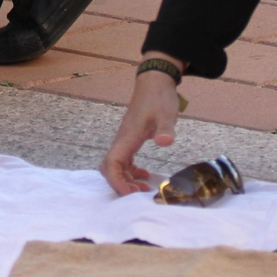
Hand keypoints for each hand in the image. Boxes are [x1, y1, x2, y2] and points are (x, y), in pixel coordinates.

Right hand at [102, 55, 183, 195]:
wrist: (154, 82)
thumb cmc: (159, 97)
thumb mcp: (166, 113)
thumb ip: (165, 129)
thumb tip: (164, 143)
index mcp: (127, 137)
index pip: (112, 163)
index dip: (117, 181)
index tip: (130, 194)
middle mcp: (122, 140)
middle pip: (109, 168)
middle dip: (120, 184)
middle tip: (139, 194)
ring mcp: (125, 140)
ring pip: (116, 166)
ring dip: (126, 180)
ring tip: (144, 190)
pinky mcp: (131, 139)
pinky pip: (124, 161)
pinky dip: (131, 172)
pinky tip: (144, 176)